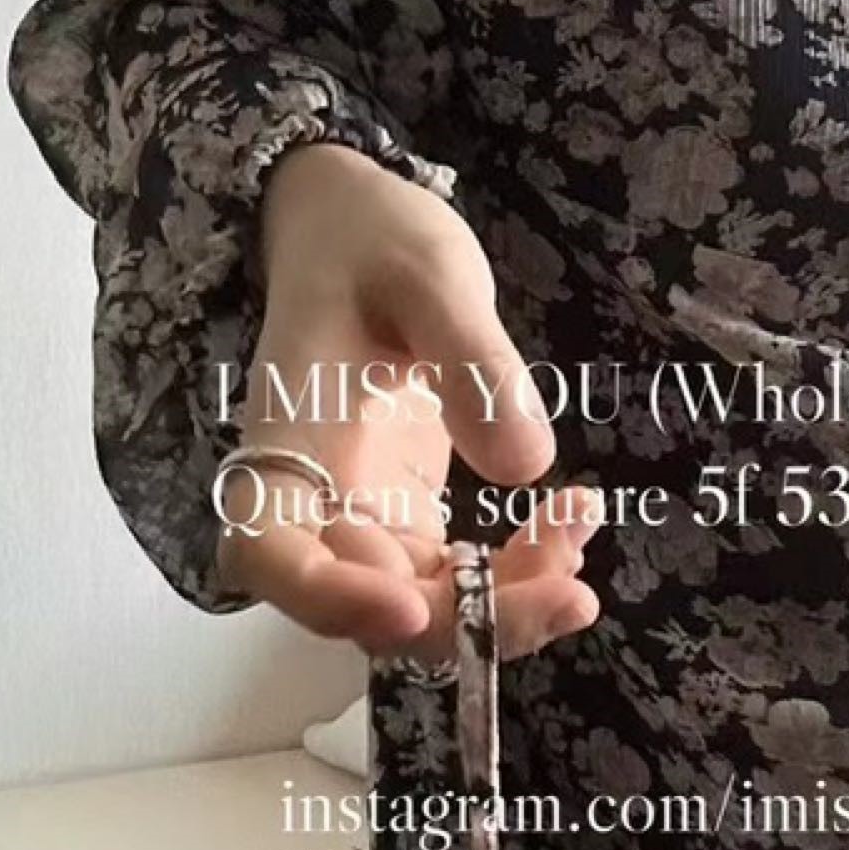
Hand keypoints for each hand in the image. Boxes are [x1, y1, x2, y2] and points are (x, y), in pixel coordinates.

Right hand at [219, 143, 603, 658]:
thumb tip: (528, 467)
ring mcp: (361, 513)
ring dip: (508, 604)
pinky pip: (456, 575)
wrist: (354, 227)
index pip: (267, 551)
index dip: (329, 599)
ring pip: (423, 606)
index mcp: (287, 436)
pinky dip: (517, 571)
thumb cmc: (372, 239)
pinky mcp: (405, 513)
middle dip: (471, 621)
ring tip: (580, 530)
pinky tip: (572, 518)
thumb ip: (472, 360)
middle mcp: (313, 496)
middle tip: (573, 592)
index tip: (412, 606)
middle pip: (368, 605)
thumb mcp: (430, 274)